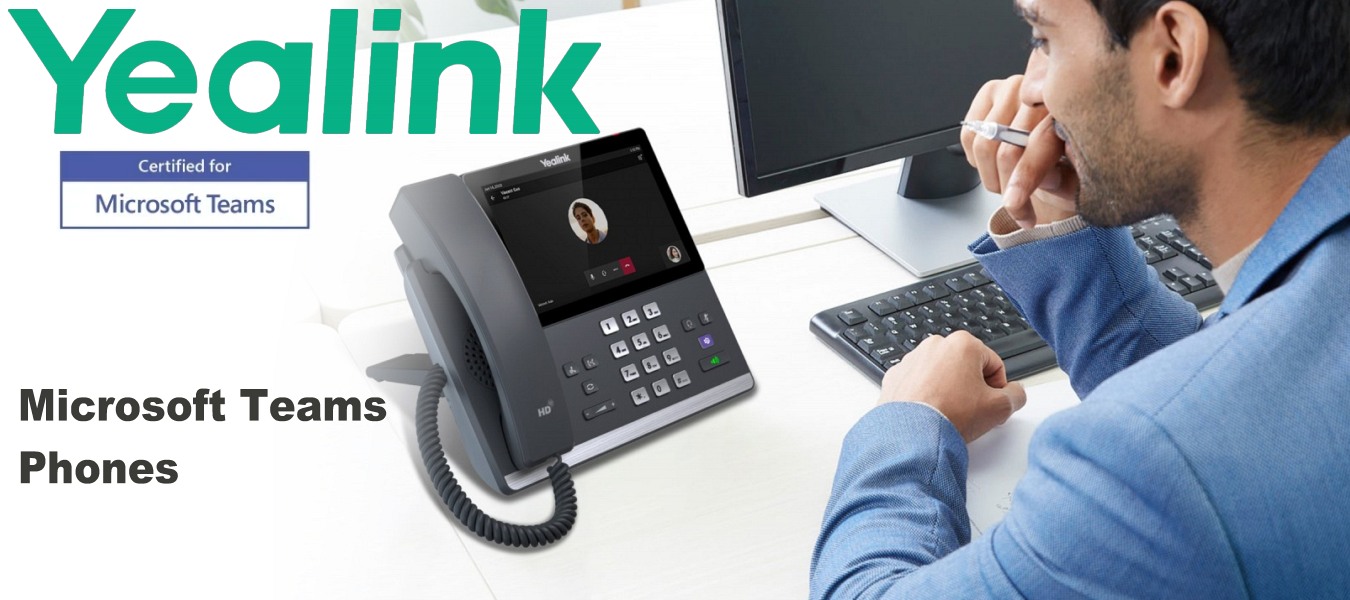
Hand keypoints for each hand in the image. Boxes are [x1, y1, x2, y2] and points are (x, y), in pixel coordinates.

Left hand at [879, 332, 1026, 442]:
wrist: (911, 435)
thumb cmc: (950, 416)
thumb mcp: (999, 408)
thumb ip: (1016, 395)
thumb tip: (1015, 393)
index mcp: (963, 344)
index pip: (994, 365)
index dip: (997, 389)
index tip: (990, 404)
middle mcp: (935, 345)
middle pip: (966, 367)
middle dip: (971, 388)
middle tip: (970, 411)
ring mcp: (912, 359)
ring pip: (942, 375)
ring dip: (948, 391)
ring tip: (948, 414)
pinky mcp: (896, 375)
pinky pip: (919, 383)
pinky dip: (926, 395)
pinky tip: (930, 413)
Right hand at [960, 76, 1078, 229]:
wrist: (1057, 140)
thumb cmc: (1069, 161)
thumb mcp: (1079, 180)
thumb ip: (1067, 183)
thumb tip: (1047, 180)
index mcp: (1071, 112)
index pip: (1040, 144)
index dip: (1023, 179)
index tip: (1013, 203)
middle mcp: (1043, 92)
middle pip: (1007, 149)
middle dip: (1007, 187)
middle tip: (1017, 205)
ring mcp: (1015, 88)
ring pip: (983, 145)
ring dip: (990, 176)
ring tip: (1007, 184)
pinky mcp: (991, 91)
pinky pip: (969, 135)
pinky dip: (976, 159)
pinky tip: (994, 163)